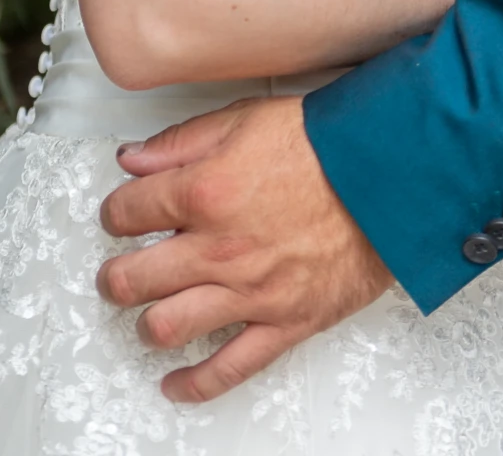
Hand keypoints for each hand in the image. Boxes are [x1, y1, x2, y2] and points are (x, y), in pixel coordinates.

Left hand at [96, 95, 392, 402]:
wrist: (386, 175)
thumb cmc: (324, 144)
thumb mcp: (244, 118)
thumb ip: (180, 142)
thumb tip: (132, 159)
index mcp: (204, 191)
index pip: (129, 212)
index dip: (116, 214)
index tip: (120, 216)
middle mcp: (219, 248)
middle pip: (135, 279)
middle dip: (116, 278)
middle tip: (117, 275)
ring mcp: (250, 292)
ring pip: (169, 326)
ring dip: (146, 324)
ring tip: (146, 316)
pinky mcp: (284, 323)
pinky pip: (229, 368)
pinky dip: (194, 384)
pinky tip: (175, 383)